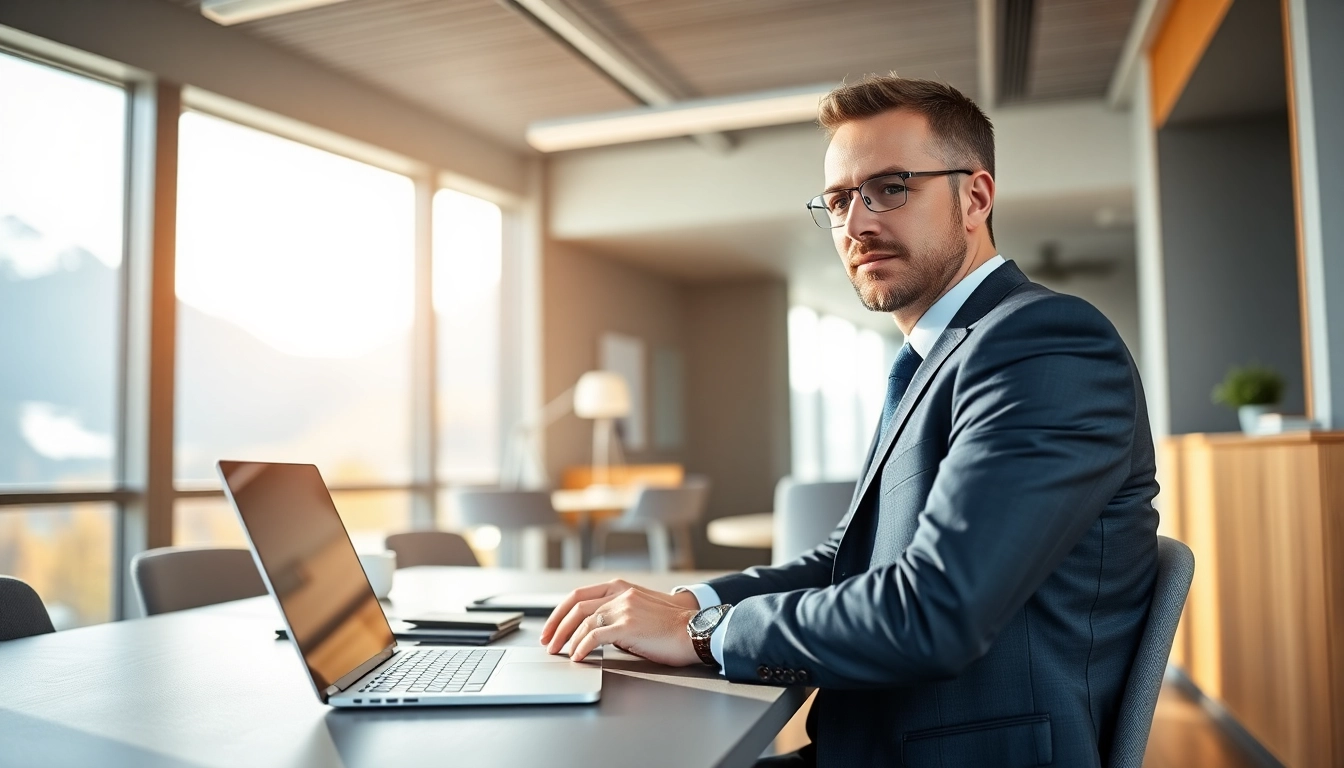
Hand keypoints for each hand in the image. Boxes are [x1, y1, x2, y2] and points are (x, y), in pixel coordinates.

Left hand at [539, 579, 702, 665]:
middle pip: (576, 607)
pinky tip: (577, 657)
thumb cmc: (671, 625)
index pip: (578, 595)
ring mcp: (624, 608)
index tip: (550, 628)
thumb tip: (594, 632)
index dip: (559, 612)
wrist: (696, 630)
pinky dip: (581, 647)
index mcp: (620, 587)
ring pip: (582, 621)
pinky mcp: (628, 626)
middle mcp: (620, 594)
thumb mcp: (639, 610)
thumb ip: (616, 614)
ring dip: (566, 639)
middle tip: (548, 643)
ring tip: (560, 653)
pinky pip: (594, 636)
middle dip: (556, 626)